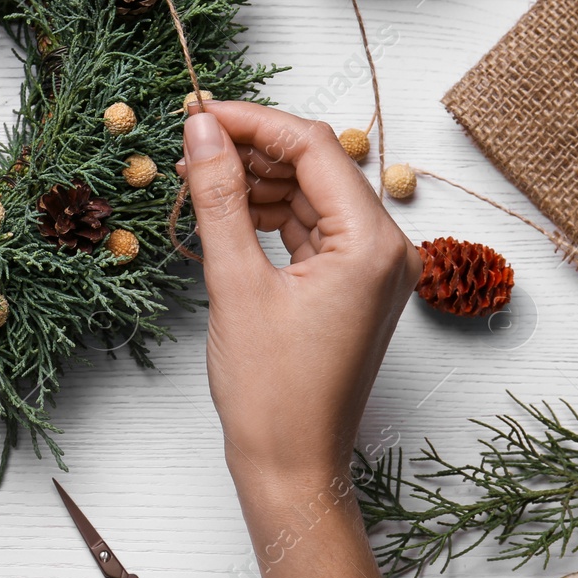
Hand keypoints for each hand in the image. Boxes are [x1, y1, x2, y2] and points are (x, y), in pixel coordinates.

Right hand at [178, 102, 416, 577]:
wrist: (291, 465)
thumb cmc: (271, 391)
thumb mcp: (234, 282)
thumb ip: (219, 197)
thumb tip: (200, 131)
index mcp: (372, 244)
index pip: (313, 147)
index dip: (252, 121)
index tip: (198, 111)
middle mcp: (387, 250)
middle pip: (316, 165)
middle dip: (253, 147)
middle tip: (190, 139)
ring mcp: (373, 270)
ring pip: (312, 194)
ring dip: (258, 179)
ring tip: (199, 176)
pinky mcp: (353, 287)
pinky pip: (312, 227)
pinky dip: (270, 213)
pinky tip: (228, 209)